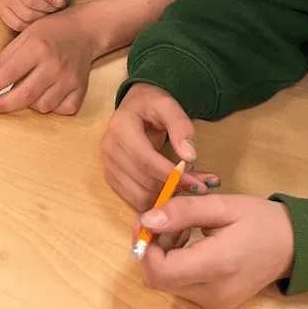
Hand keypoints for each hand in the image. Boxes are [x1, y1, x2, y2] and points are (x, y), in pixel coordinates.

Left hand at [0, 7, 93, 114]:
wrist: (86, 30)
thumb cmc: (53, 30)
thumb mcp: (24, 35)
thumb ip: (4, 58)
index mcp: (37, 47)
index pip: (8, 74)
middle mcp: (54, 65)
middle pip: (24, 95)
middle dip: (1, 105)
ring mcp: (69, 79)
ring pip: (42, 106)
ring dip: (27, 105)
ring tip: (24, 92)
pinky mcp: (80, 88)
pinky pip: (62, 110)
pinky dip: (52, 108)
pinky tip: (46, 96)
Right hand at [103, 84, 218, 210]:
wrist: (135, 107)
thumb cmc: (152, 105)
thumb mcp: (169, 106)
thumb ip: (181, 127)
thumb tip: (190, 157)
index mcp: (121, 127)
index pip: (145, 160)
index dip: (172, 176)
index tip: (198, 184)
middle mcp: (110, 148)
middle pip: (143, 182)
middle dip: (173, 188)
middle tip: (199, 185)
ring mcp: (108, 165)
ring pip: (139, 197)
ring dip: (166, 198)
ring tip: (185, 186)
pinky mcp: (111, 178)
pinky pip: (134, 201)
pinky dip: (156, 202)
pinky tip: (171, 191)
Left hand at [137, 195, 294, 308]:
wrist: (291, 246)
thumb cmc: (258, 220)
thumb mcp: (220, 205)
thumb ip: (182, 212)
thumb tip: (146, 220)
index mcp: (217, 266)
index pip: (160, 272)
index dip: (145, 246)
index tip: (149, 221)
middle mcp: (214, 294)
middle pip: (159, 279)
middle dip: (153, 249)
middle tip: (167, 222)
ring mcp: (215, 304)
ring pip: (167, 283)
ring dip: (165, 256)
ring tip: (184, 230)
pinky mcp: (215, 306)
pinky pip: (181, 287)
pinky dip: (177, 265)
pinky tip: (192, 245)